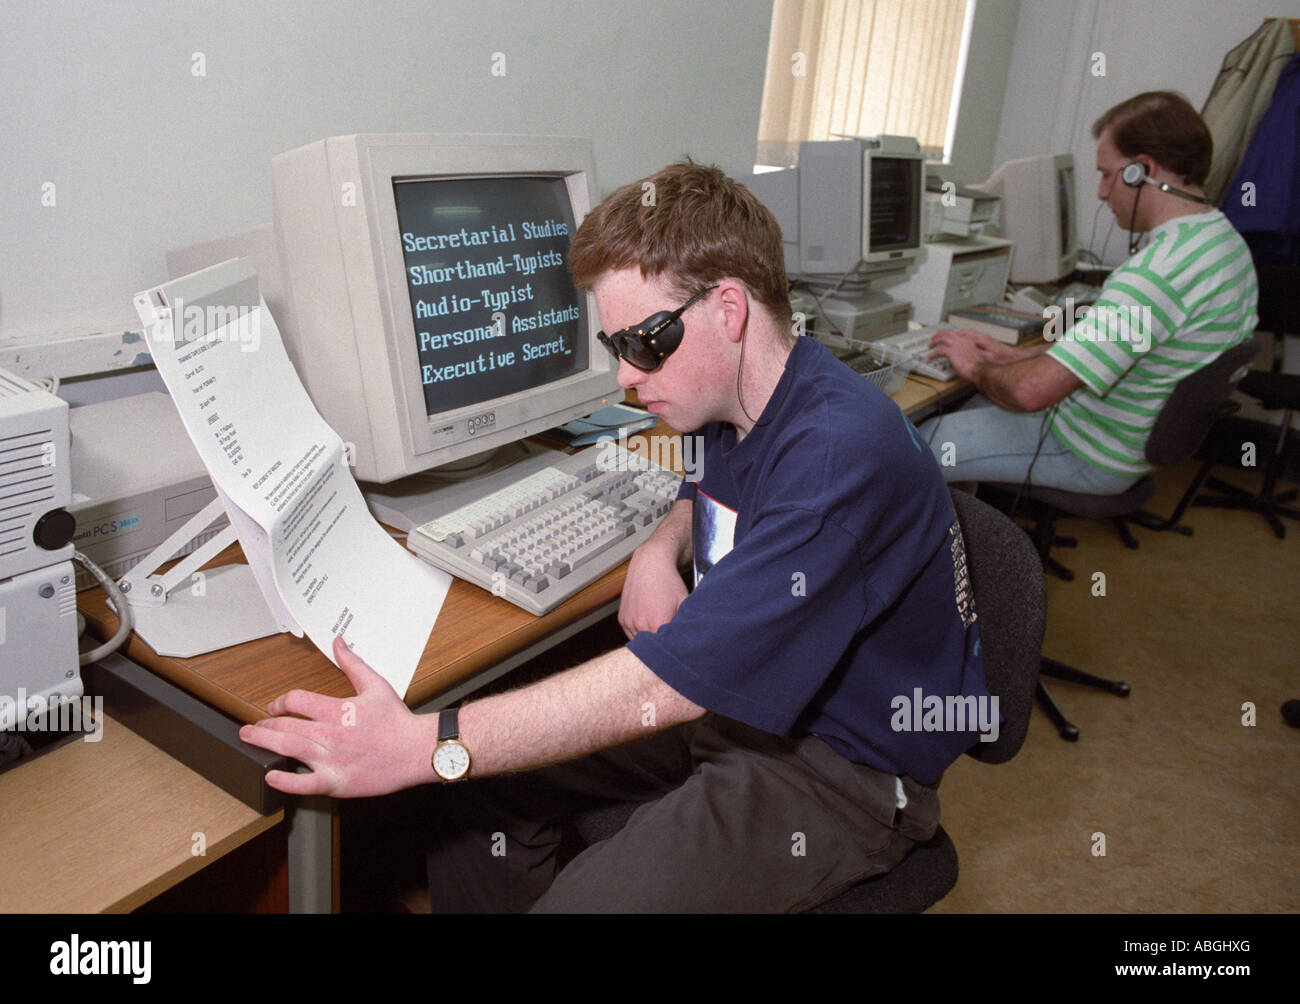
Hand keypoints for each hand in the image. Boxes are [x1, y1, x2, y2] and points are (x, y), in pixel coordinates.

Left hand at [239, 637, 436, 796]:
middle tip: (252, 727)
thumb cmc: (397, 721)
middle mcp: (332, 734)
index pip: (297, 701)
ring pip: (289, 749)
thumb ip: (352, 664)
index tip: (275, 706)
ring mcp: (332, 760)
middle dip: (264, 724)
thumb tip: (338, 643)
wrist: (416, 751)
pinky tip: (271, 775)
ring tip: (250, 740)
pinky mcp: (337, 782)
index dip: (280, 701)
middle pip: (286, 726)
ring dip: (264, 743)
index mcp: (340, 710)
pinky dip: (284, 780)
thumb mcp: (376, 685)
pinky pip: (304, 783)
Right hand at [618, 540, 687, 638]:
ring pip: (639, 643)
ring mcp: (629, 621)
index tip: (676, 643)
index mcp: (657, 623)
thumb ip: (684, 624)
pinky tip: (648, 623)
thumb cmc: (668, 582)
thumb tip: (688, 639)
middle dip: (660, 644)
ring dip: (648, 640)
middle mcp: (640, 624)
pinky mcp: (622, 618)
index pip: (664, 648)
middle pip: (651, 647)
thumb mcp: (684, 602)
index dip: (671, 647)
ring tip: (657, 627)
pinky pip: (630, 634)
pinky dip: (638, 633)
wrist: (651, 564)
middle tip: (668, 637)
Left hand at [928, 328, 1014, 378]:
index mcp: (969, 340)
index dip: (950, 335)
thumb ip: (969, 353)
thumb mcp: (976, 356)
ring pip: (942, 338)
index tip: (947, 338)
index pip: (957, 334)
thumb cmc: (981, 366)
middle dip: (940, 334)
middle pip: (948, 333)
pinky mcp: (951, 352)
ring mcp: (956, 345)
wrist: (981, 369)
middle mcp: (963, 340)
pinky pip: (939, 351)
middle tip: (934, 338)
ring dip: (935, 341)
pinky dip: (933, 354)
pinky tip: (930, 357)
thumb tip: (965, 357)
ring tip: (930, 345)